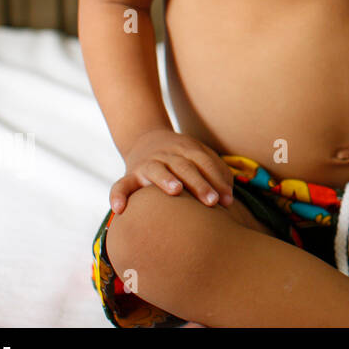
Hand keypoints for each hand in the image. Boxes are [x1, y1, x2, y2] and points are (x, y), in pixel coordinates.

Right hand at [110, 128, 233, 213]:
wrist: (145, 139)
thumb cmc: (181, 158)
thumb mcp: (199, 157)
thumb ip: (216, 173)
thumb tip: (230, 199)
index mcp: (189, 150)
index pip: (206, 163)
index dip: (218, 180)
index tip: (228, 200)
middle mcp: (168, 154)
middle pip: (186, 167)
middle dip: (200, 184)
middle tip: (212, 201)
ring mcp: (148, 163)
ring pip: (157, 170)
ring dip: (166, 179)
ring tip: (176, 190)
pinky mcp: (130, 175)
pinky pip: (121, 185)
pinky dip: (118, 195)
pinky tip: (120, 209)